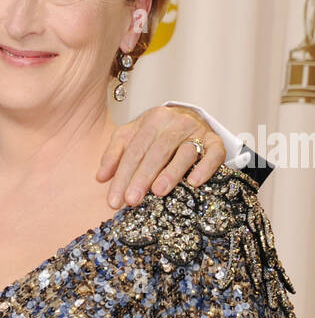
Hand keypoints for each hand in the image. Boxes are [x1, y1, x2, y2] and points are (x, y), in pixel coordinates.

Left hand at [97, 106, 223, 208]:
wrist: (190, 117)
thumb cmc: (157, 133)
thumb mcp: (132, 136)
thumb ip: (115, 154)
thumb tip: (100, 177)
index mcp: (152, 120)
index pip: (134, 151)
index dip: (122, 176)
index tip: (114, 200)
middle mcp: (175, 123)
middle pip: (156, 152)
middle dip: (142, 178)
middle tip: (132, 201)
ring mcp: (197, 131)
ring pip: (184, 153)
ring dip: (171, 173)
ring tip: (158, 192)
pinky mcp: (216, 142)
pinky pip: (213, 154)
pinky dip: (204, 168)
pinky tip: (194, 183)